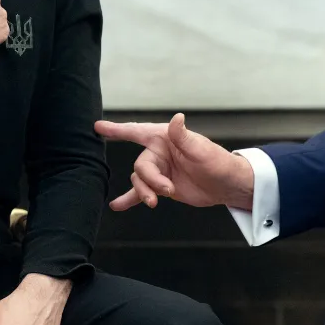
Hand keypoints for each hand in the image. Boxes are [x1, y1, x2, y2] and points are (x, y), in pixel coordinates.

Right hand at [94, 113, 255, 210]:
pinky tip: (117, 205)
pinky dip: (129, 199)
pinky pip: (141, 192)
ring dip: (144, 192)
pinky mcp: (162, 186)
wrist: (226, 186)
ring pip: (139, 181)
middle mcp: (159, 153)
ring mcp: (160, 170)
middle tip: (166, 190)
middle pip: (140, 166)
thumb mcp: (201, 150)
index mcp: (166, 138)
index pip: (137, 131)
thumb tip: (177, 118)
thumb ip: (183, 136)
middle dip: (149, 180)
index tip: (98, 126)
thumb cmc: (218, 162)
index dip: (117, 129)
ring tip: (155, 202)